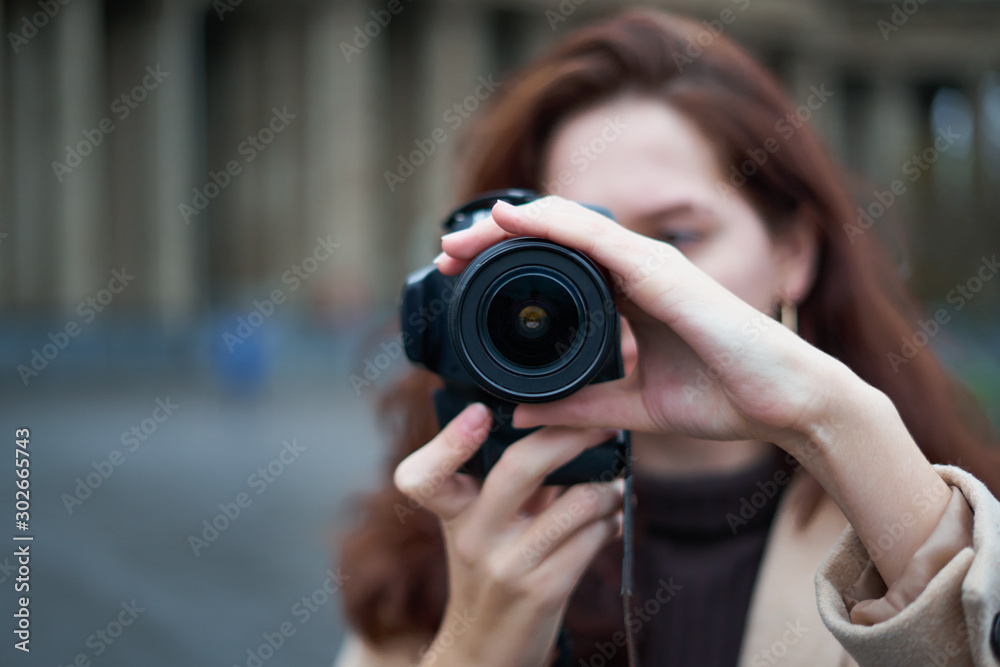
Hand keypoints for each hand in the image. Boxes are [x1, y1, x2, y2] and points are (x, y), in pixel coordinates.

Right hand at [394, 403, 624, 666]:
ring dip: (607, 487)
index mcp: (452, 514)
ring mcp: (507, 566)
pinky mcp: (542, 591)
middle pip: (518, 468)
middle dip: (570, 438)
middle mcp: (472, 538)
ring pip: (575, 503)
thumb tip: (564, 429)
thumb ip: (512, 483)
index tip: (478, 412)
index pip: (425, 476)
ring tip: (615, 483)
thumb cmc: (492, 575)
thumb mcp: (485, 528)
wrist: (485, 653)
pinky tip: (613, 519)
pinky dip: (611, 521)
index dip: (447, 442)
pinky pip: (592, 539)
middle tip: (601, 425)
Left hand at [438, 196, 843, 446]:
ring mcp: (650, 266)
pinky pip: (597, 238)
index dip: (506, 269)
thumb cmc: (725, 399)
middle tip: (446, 256)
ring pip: (566, 230)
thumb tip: (517, 414)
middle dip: (494, 245)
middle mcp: (636, 273)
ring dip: (509, 229)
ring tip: (461, 238)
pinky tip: (512, 220)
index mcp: (629, 298)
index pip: (556, 270)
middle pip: (552, 243)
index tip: (461, 281)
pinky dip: (551, 225)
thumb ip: (578, 408)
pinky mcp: (663, 272)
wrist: (786, 405)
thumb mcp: (632, 408)